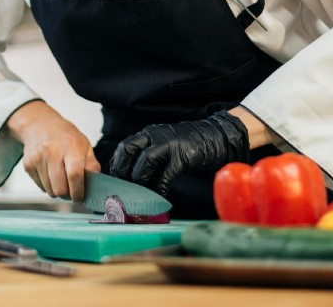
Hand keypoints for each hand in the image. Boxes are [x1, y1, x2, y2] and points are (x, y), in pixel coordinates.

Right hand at [7, 101, 99, 200]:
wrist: (39, 124)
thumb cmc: (65, 135)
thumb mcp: (84, 144)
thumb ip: (91, 164)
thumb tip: (96, 183)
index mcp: (70, 146)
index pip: (75, 175)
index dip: (78, 191)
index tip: (80, 197)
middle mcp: (52, 152)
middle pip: (60, 188)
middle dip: (68, 194)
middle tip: (71, 190)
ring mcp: (38, 159)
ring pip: (49, 190)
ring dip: (57, 190)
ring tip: (61, 179)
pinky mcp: (28, 165)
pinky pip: (40, 186)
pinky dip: (47, 185)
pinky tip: (50, 173)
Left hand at [109, 109, 250, 195]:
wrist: (217, 138)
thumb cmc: (188, 146)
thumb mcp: (164, 145)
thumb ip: (148, 156)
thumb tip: (131, 179)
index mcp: (148, 134)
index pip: (124, 147)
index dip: (117, 166)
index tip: (115, 182)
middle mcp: (155, 136)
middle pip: (128, 150)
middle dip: (122, 172)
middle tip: (124, 189)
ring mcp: (169, 144)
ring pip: (145, 162)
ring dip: (140, 182)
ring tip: (140, 196)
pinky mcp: (183, 156)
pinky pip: (165, 175)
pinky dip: (159, 188)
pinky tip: (159, 197)